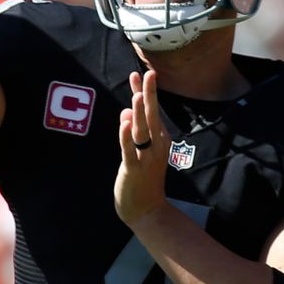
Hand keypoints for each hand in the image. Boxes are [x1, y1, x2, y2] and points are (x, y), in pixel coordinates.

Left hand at [115, 70, 169, 225]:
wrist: (147, 210)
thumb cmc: (143, 179)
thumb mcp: (139, 151)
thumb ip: (132, 131)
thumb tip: (125, 112)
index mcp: (159, 139)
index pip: (151, 111)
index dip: (146, 92)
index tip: (144, 73)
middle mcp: (156, 146)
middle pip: (151, 116)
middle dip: (148, 94)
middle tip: (148, 74)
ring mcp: (146, 158)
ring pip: (142, 131)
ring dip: (139, 112)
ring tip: (137, 94)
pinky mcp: (134, 169)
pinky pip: (129, 151)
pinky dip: (126, 137)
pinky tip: (124, 123)